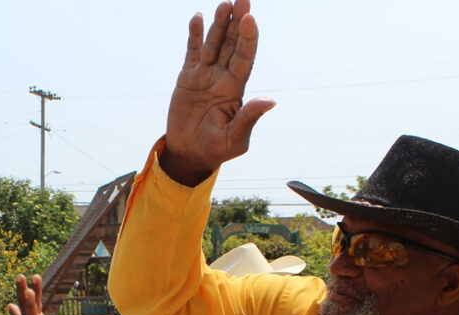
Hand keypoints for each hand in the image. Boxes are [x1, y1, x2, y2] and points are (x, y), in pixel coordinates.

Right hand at [162, 0, 275, 185]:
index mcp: (236, 90)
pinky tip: (198, 18)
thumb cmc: (216, 150)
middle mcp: (223, 77)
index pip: (244, 58)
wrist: (190, 154)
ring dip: (218, 24)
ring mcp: (205, 76)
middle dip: (237, 23)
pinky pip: (192, 52)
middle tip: (243, 0)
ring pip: (213, 44)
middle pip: (232, 44)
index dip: (248, 39)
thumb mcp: (235, 139)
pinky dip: (194, 35)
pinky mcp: (187, 78)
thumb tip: (270, 101)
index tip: (250, 19)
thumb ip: (249, 118)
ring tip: (224, 4)